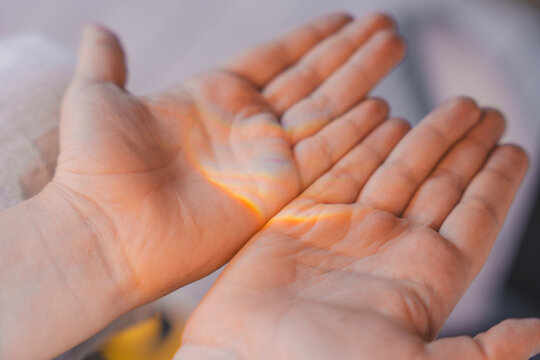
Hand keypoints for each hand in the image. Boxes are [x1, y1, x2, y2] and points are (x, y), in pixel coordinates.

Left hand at [49, 13, 404, 302]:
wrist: (103, 230)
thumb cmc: (94, 167)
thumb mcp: (97, 98)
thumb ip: (108, 62)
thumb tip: (98, 29)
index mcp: (212, 97)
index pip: (276, 59)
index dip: (311, 38)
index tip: (344, 17)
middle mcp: (245, 127)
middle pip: (311, 80)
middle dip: (350, 52)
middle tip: (387, 25)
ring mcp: (264, 160)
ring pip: (326, 110)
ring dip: (362, 80)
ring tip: (394, 47)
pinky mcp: (275, 192)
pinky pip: (325, 155)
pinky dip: (354, 132)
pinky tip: (383, 106)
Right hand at [176, 98, 539, 359]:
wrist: (246, 353)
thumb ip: (478, 353)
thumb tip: (537, 335)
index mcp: (424, 276)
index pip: (474, 216)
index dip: (497, 181)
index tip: (515, 146)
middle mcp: (389, 245)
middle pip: (441, 182)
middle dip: (465, 145)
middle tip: (487, 109)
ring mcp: (347, 226)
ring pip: (398, 167)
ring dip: (426, 136)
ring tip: (453, 107)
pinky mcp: (304, 214)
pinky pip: (343, 166)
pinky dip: (366, 141)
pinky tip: (387, 116)